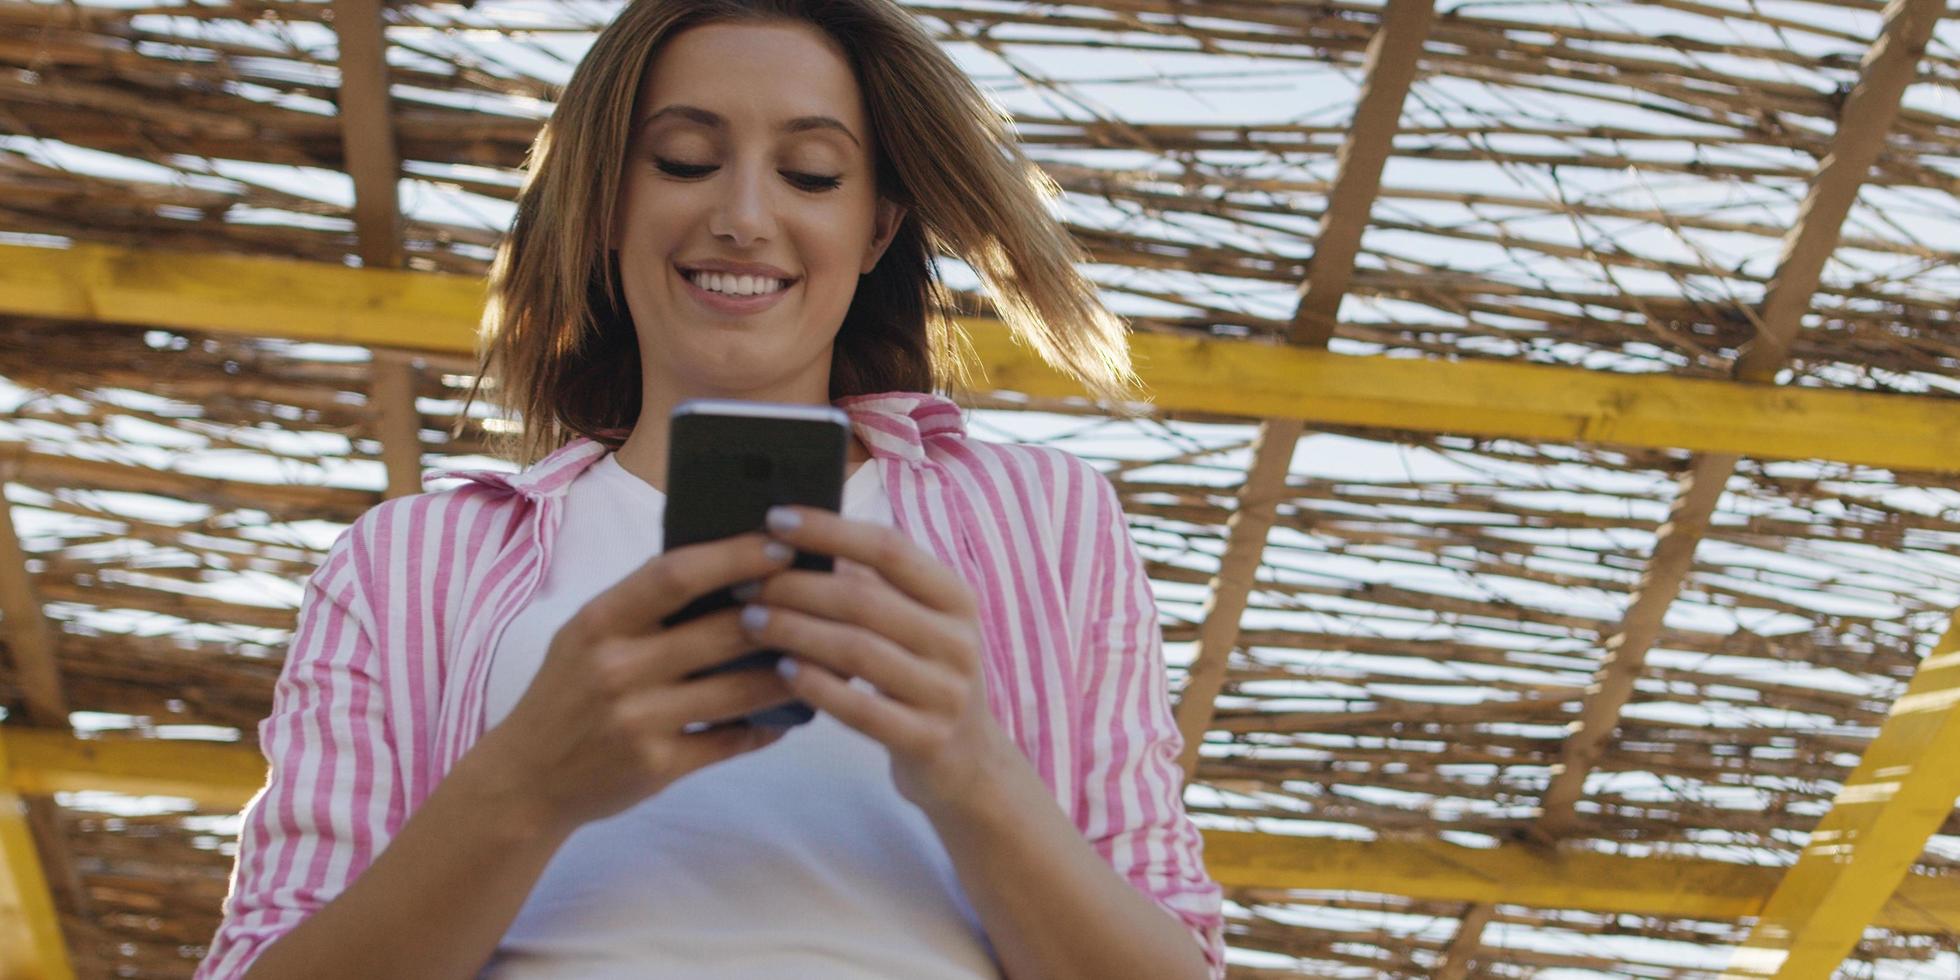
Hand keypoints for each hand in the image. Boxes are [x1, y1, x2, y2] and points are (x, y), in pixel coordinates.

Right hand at [478, 532, 800, 836]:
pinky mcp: (656, 767)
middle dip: (783, 613)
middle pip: (722, 631)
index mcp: (600, 622)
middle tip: (827, 599)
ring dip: (790, 672)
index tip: (783, 545)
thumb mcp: (588, 634)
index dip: (735, 557)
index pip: (676, 575)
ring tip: (826, 654)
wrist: (526, 778)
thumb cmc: (570, 691)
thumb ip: (645, 602)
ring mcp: (637, 721)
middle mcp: (616, 668)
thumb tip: (730, 562)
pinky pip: (730, 741)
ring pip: (739, 691)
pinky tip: (792, 713)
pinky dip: (767, 726)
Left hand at [735, 506, 1011, 814]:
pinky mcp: (927, 740)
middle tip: (745, 583)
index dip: (829, 529)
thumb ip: (870, 585)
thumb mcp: (915, 624)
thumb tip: (793, 540)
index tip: (775, 519)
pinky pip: (860, 709)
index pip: (889, 549)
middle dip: (796, 587)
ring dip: (795, 632)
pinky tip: (780, 671)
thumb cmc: (921, 676)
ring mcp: (947, 693)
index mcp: (956, 598)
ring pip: (858, 651)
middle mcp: (959, 641)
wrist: (967, 761)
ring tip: (750, 622)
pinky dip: (815, 685)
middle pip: (864, 600)